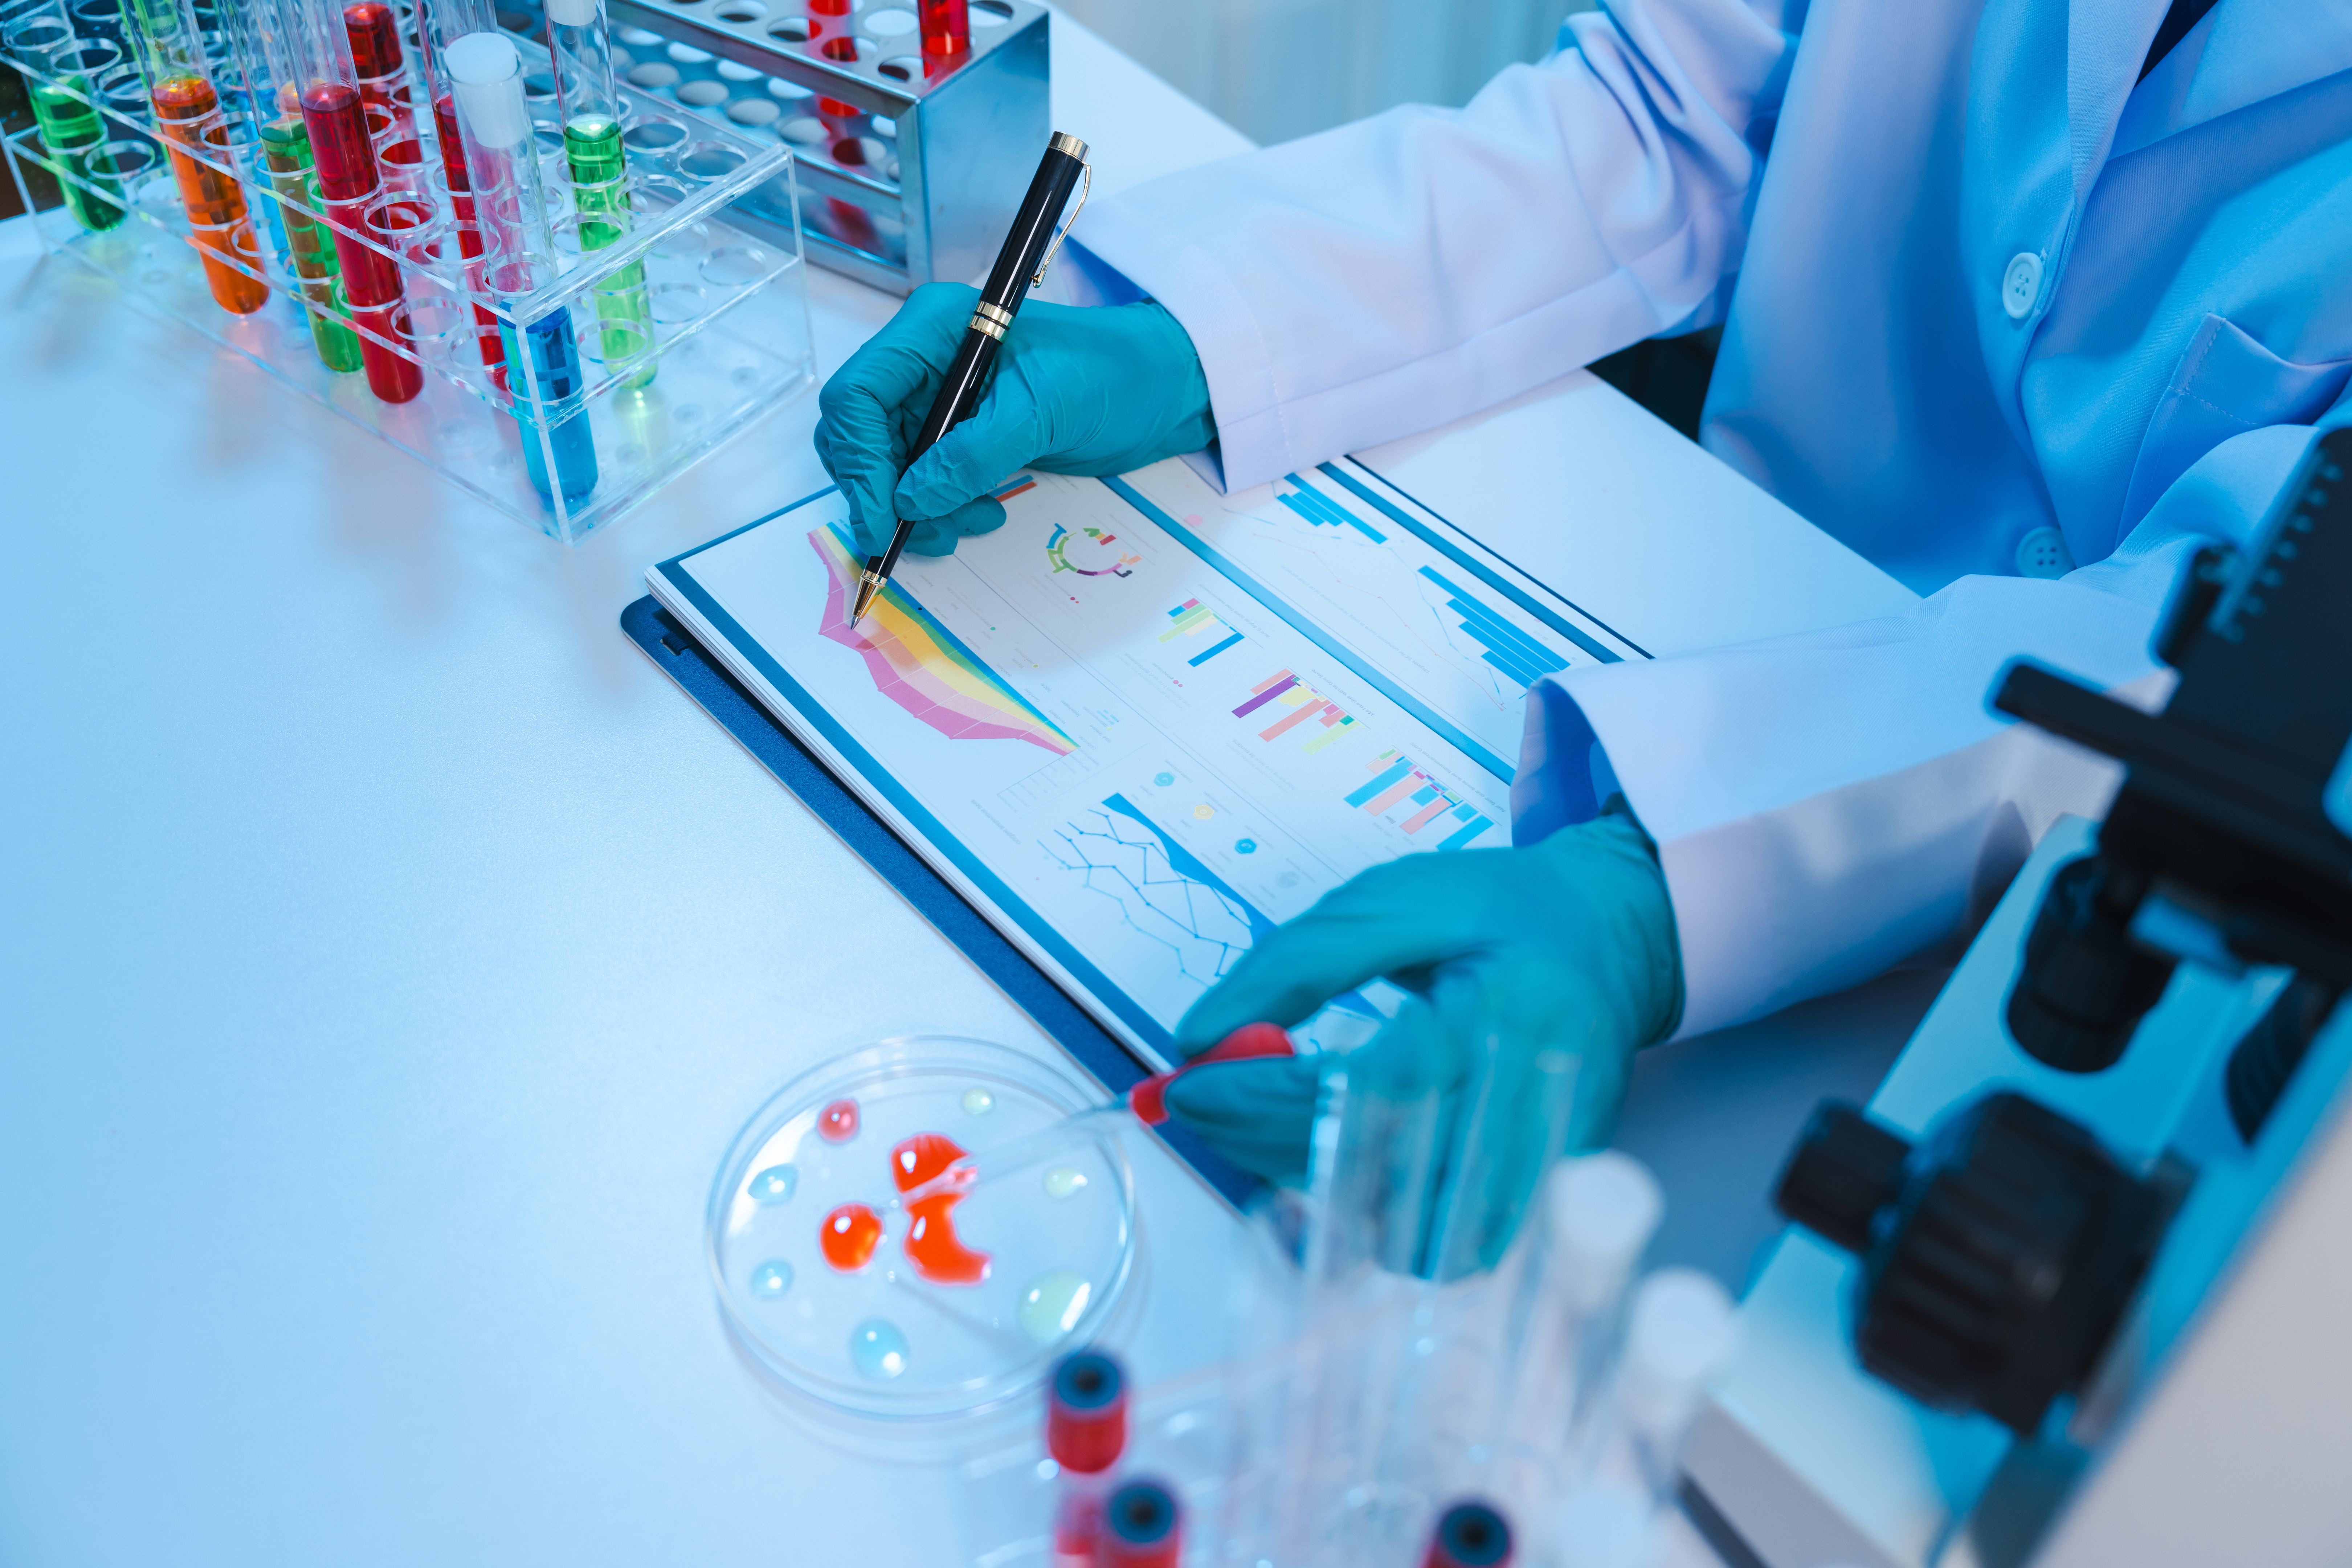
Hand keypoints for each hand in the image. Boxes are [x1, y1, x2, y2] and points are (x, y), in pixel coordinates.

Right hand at [812, 284, 1214, 557]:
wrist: (1158, 386)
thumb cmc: (1110, 375)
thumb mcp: (1041, 412)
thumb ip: (970, 456)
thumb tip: (910, 499)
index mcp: (931, 329)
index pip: (857, 397)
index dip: (860, 463)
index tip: (883, 520)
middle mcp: (924, 360)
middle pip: (860, 436)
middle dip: (885, 492)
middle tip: (923, 533)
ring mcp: (939, 398)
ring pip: (888, 467)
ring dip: (919, 508)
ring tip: (973, 521)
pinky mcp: (959, 433)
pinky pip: (922, 480)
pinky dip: (941, 507)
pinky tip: (981, 512)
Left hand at [1162, 808, 1682, 1270]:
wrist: (1617, 934)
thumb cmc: (1503, 912)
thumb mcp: (1395, 900)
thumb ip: (1298, 961)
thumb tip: (1201, 1034)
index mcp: (1500, 1014)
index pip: (1362, 1087)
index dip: (1260, 1098)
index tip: (1187, 1084)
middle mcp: (1531, 1100)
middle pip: (1378, 1168)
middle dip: (1265, 1145)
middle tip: (1205, 1107)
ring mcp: (1547, 1160)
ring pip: (1405, 1227)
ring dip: (1315, 1187)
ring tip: (1271, 1126)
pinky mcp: (1545, 1191)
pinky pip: (1444, 1244)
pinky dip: (1374, 1217)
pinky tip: (1338, 1160)